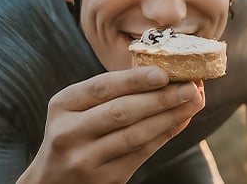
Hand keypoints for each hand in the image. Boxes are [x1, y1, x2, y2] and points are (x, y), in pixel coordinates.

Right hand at [17, 66, 204, 183]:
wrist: (52, 179)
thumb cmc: (73, 132)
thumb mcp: (77, 107)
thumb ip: (109, 92)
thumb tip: (160, 74)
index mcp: (63, 105)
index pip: (102, 87)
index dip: (134, 80)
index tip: (164, 73)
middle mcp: (69, 133)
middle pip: (121, 112)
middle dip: (161, 98)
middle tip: (191, 86)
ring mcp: (86, 160)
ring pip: (136, 135)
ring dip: (169, 116)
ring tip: (193, 101)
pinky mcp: (106, 180)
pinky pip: (142, 153)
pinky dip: (164, 135)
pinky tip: (180, 120)